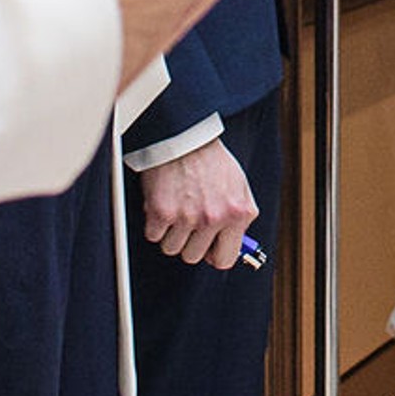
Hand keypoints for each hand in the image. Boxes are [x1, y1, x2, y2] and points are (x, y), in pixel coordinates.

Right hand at [141, 138, 259, 269]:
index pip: (225, 259)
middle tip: (188, 220)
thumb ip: (240, 217)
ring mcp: (187, 217)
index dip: (214, 255)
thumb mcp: (239, 186)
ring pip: (172, 248)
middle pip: (193, 256)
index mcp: (237, 213)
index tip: (208, 248)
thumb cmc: (210, 158)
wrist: (185, 136)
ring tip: (176, 208)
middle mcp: (213, 218)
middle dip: (189, 241)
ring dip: (171, 232)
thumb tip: (234, 245)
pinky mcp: (162, 212)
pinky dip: (154, 223)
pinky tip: (163, 203)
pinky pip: (153, 236)